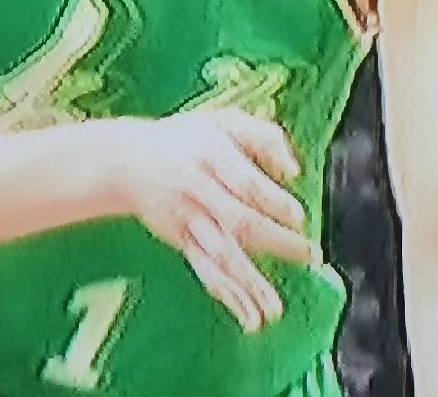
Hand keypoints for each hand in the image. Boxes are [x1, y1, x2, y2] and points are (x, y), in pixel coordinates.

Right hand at [116, 107, 316, 331]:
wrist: (129, 162)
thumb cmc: (186, 140)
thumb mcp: (224, 121)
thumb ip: (264, 137)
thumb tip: (294, 170)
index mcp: (212, 155)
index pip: (245, 182)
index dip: (272, 200)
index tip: (297, 216)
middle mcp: (200, 189)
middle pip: (238, 220)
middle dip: (276, 242)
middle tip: (309, 255)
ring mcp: (189, 220)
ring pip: (221, 254)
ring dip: (248, 283)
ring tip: (273, 309)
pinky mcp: (182, 242)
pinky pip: (206, 271)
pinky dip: (228, 296)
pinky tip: (249, 317)